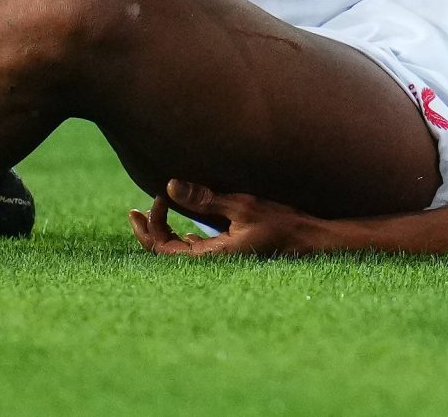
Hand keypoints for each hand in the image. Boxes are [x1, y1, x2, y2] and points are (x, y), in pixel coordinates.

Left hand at [130, 179, 329, 258]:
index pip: (163, 249)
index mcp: (211, 256)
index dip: (152, 226)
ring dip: (167, 232)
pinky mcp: (233, 251)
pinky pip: (201, 250)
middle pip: (167, 252)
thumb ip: (206, 198)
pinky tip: (186, 228)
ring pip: (183, 250)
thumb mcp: (243, 206)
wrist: (313, 240)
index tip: (157, 196)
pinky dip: (187, 238)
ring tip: (155, 212)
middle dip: (150, 231)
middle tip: (133, 212)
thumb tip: (170, 186)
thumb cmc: (282, 223)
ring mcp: (222, 258)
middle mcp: (213, 261)